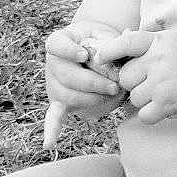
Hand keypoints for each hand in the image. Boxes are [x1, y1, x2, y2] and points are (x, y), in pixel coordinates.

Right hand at [43, 21, 125, 146]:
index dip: (69, 51)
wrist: (96, 50)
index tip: (85, 55)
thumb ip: (114, 37)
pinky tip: (49, 143)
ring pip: (66, 95)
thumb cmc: (102, 40)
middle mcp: (52, 63)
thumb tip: (127, 35)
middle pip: (66, 75)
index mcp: (59, 41)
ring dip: (90, 98)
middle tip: (114, 85)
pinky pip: (53, 117)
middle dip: (92, 82)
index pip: (57, 45)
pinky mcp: (59, 101)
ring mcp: (53, 84)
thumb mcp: (105, 33)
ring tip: (111, 95)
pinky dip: (52, 130)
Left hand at [95, 28, 176, 124]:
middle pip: (125, 77)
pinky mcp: (167, 104)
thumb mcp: (170, 39)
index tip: (101, 57)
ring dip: (143, 98)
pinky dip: (150, 114)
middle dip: (132, 81)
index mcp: (158, 42)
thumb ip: (146, 40)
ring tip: (160, 91)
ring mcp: (162, 83)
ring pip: (134, 98)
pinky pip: (143, 115)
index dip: (110, 50)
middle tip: (148, 79)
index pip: (127, 43)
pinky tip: (161, 105)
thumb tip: (122, 35)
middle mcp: (158, 61)